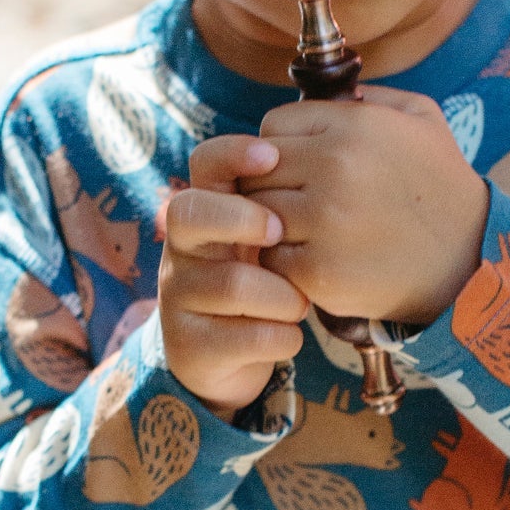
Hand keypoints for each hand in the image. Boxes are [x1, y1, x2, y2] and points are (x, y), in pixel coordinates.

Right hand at [159, 135, 310, 420]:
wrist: (227, 359)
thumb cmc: (261, 283)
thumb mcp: (265, 241)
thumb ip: (281, 202)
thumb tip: (332, 150)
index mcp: (205, 213)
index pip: (203, 164)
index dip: (232, 154)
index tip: (272, 155)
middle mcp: (181, 249)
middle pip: (189, 213)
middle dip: (241, 218)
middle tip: (281, 232)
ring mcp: (178, 296)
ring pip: (231, 283)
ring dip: (282, 296)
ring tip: (299, 305)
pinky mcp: (189, 345)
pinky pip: (244, 337)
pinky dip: (281, 337)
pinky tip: (289, 336)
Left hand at [241, 87, 489, 326]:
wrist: (468, 261)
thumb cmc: (440, 186)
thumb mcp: (421, 117)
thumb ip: (368, 95)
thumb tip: (324, 90)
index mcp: (352, 126)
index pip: (271, 126)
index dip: (281, 147)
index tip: (300, 166)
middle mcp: (334, 167)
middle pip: (255, 170)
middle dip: (271, 184)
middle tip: (297, 201)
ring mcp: (323, 220)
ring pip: (257, 213)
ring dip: (272, 223)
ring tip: (303, 229)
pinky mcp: (318, 270)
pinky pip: (269, 257)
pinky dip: (282, 261)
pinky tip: (311, 257)